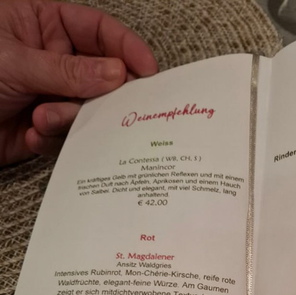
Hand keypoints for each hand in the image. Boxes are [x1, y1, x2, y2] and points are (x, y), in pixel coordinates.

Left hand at [0, 0, 157, 164]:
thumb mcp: (16, 62)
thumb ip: (69, 70)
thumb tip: (117, 74)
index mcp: (43, 24)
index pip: (97, 30)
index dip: (125, 47)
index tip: (147, 71)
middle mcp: (51, 58)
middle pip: (101, 74)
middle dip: (101, 94)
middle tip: (111, 108)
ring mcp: (49, 93)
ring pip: (86, 109)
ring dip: (69, 118)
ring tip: (42, 118)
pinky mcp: (44, 127)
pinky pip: (68, 135)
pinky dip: (52, 137)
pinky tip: (30, 132)